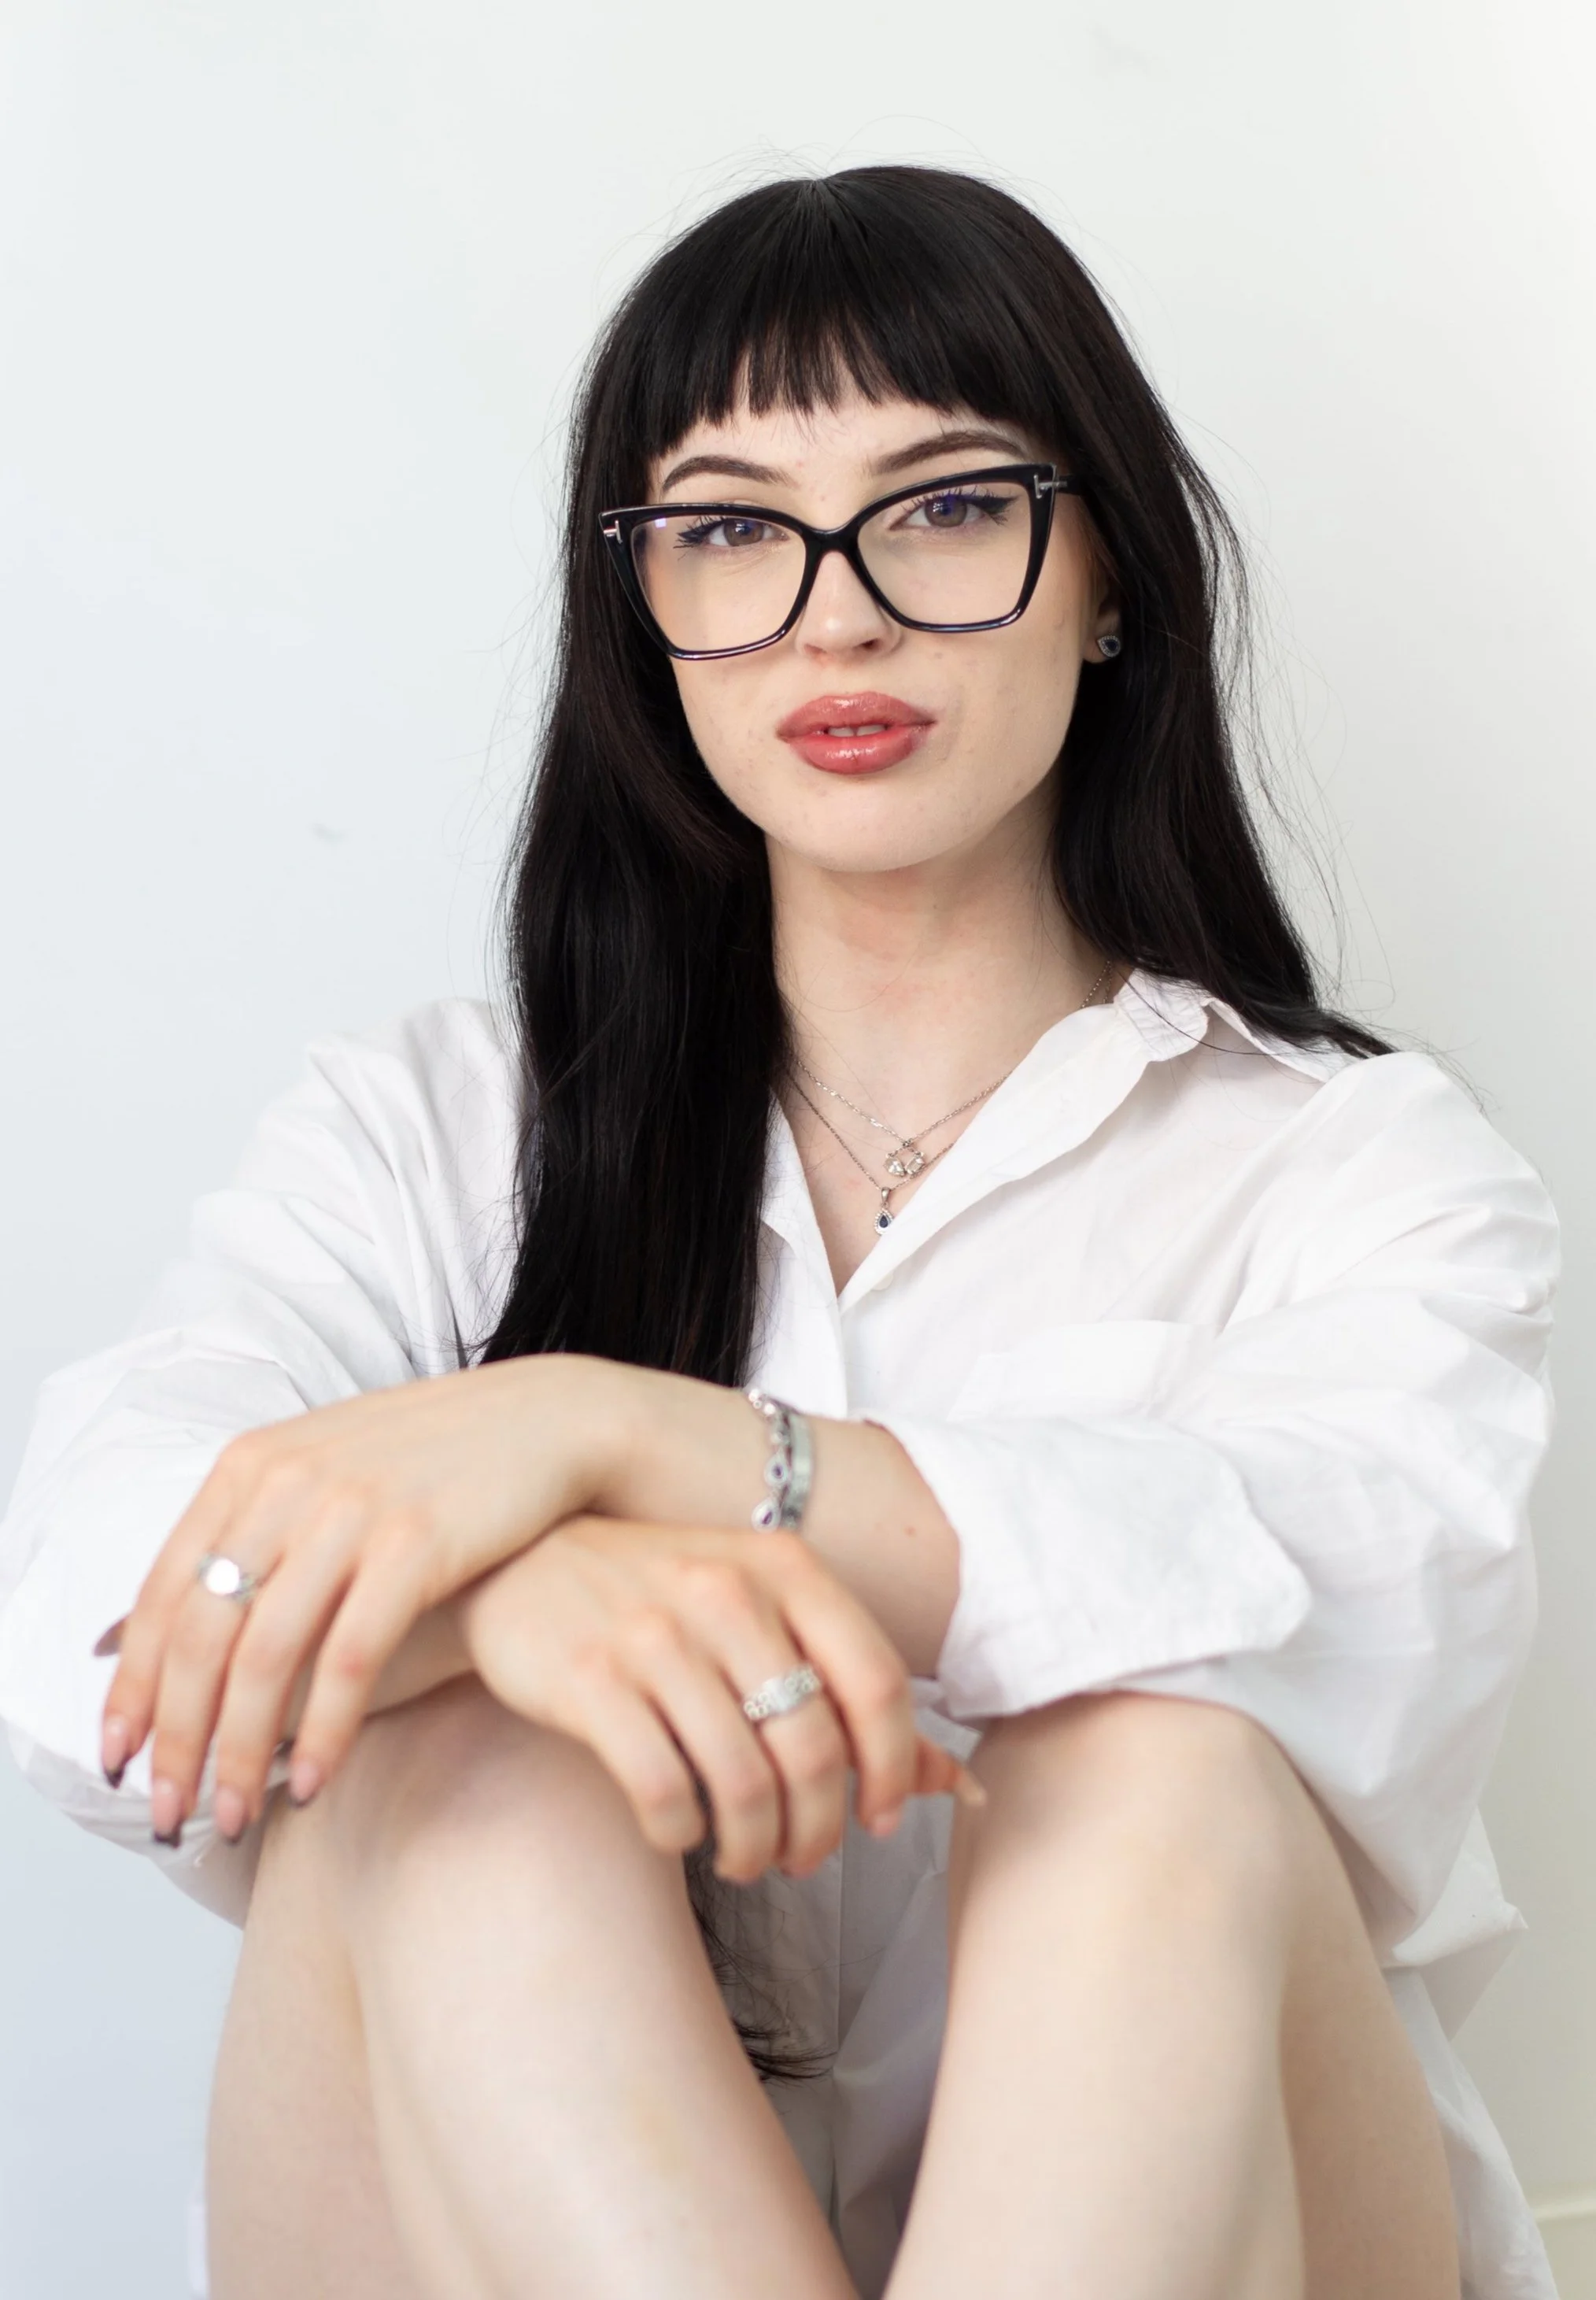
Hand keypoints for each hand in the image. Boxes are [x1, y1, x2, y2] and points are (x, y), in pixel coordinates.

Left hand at [99, 1357, 632, 1840]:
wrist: (545, 1420)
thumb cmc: (427, 1465)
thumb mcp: (317, 1473)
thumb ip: (241, 1538)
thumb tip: (128, 1634)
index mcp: (250, 1466)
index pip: (163, 1593)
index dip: (133, 1687)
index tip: (117, 1759)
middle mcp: (288, 1482)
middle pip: (202, 1633)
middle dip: (178, 1738)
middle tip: (166, 1812)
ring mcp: (352, 1510)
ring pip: (267, 1655)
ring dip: (241, 1751)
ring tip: (233, 1817)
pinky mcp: (416, 1543)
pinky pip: (350, 1658)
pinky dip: (323, 1731)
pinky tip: (312, 1783)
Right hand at [459, 1517, 980, 1881]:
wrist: (521, 1559)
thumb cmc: (663, 1598)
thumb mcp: (767, 1614)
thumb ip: (854, 1691)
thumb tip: (960, 1788)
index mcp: (785, 1568)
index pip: (878, 1684)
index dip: (892, 1770)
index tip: (876, 1821)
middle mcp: (725, 1592)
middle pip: (813, 1749)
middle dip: (818, 1830)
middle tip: (801, 1858)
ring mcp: (654, 1634)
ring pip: (741, 1781)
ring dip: (752, 1845)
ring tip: (744, 1858)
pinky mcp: (588, 1680)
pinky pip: (660, 1789)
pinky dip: (679, 1831)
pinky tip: (679, 1831)